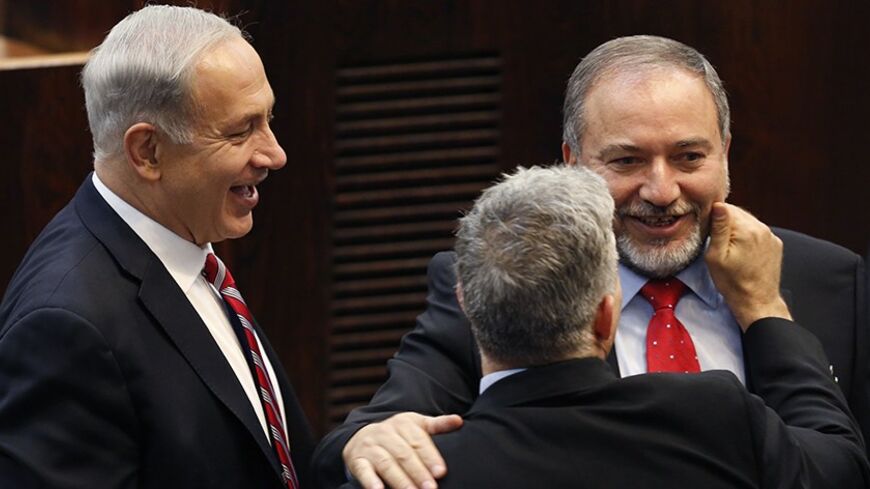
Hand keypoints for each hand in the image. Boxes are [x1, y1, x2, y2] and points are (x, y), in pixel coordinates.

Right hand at [342, 412, 462, 488]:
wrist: (361, 436)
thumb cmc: (397, 435)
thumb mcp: (416, 425)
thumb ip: (437, 425)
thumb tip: (459, 421)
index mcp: (403, 424)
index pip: (418, 441)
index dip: (430, 456)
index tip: (441, 472)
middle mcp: (385, 433)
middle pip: (404, 454)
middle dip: (418, 472)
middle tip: (431, 488)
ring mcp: (370, 447)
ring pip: (387, 464)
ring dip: (400, 480)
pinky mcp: (357, 461)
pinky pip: (364, 472)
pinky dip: (371, 482)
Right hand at [705, 202, 791, 329]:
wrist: (757, 301)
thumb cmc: (733, 283)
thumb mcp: (716, 257)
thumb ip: (718, 228)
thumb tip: (718, 205)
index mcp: (746, 229)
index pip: (725, 207)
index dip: (712, 216)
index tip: (707, 231)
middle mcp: (762, 229)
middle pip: (737, 212)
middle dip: (725, 221)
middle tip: (716, 240)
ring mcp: (771, 236)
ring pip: (747, 221)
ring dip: (736, 228)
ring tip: (729, 247)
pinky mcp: (775, 244)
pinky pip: (757, 231)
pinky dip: (747, 236)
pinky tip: (742, 251)